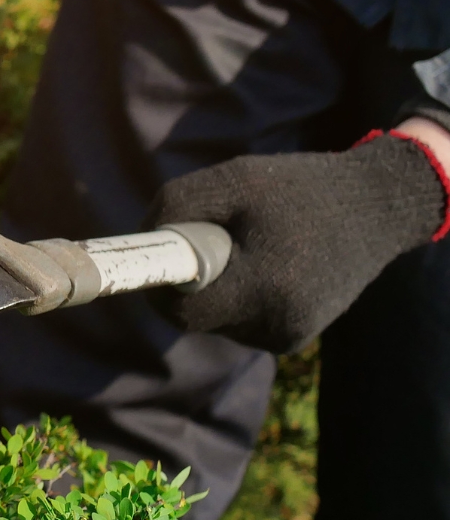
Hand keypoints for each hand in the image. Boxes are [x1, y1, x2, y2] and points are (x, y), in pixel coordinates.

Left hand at [151, 123, 449, 353]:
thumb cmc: (301, 188)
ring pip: (220, 322)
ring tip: (254, 250)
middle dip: (193, 285)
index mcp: (264, 287)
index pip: (182, 313)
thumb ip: (177, 206)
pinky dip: (242, 297)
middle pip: (199, 319)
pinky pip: (243, 323)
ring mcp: (288, 337)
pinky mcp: (294, 339)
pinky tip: (271, 268)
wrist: (378, 208)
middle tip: (216, 242)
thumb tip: (140, 240)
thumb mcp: (236, 180)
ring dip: (219, 290)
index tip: (159, 261)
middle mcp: (277, 325)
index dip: (162, 288)